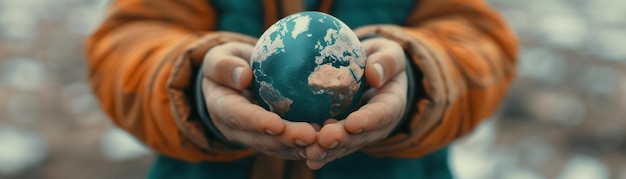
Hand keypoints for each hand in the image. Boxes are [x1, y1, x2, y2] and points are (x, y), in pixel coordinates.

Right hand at [201, 42, 316, 159]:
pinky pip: (289, 144)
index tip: (277, 124)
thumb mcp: (218, 57)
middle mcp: (237, 129)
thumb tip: (243, 76)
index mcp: (221, 107)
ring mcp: (254, 136)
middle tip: (310, 136)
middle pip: (262, 138)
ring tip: (323, 140)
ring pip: (278, 146)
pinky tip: (329, 138)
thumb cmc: (227, 64)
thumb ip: (224, 66)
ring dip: (300, 146)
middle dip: (285, 140)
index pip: (238, 116)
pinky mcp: (271, 138)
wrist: (233, 81)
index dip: (257, 122)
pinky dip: (308, 143)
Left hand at [304, 38, 407, 168]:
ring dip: (328, 151)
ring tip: (311, 152)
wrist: (373, 74)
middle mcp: (378, 125)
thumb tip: (374, 74)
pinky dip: (321, 152)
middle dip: (343, 140)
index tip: (353, 123)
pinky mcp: (345, 136)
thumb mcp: (390, 53)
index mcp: (391, 104)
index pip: (382, 113)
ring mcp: (360, 134)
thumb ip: (387, 61)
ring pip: (345, 146)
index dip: (368, 120)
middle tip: (325, 140)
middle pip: (361, 136)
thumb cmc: (380, 59)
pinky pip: (333, 146)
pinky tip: (306, 157)